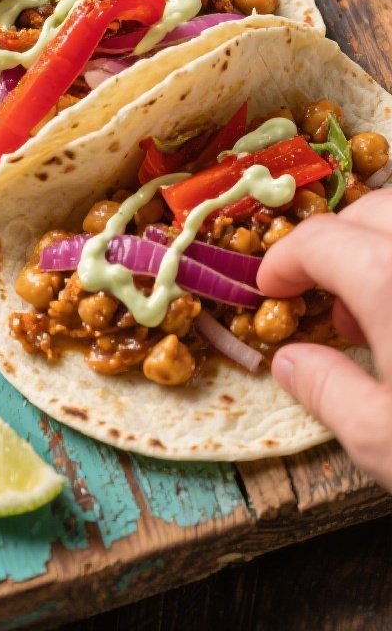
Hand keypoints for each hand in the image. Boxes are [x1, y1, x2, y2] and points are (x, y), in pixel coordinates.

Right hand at [258, 190, 391, 489]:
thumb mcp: (382, 440)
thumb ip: (326, 390)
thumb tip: (289, 362)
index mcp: (389, 277)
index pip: (321, 240)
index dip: (283, 262)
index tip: (269, 288)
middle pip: (371, 210)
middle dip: (337, 242)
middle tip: (321, 296)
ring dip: (380, 245)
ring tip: (374, 310)